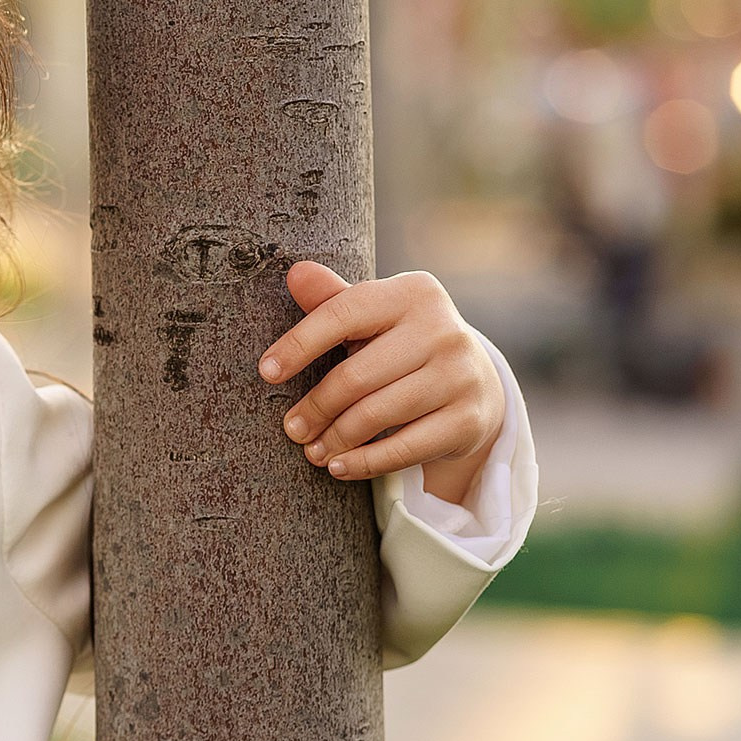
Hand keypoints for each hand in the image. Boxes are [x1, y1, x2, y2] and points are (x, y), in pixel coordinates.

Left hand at [256, 263, 503, 499]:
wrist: (474, 381)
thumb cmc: (402, 343)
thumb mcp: (372, 316)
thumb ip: (332, 299)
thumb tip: (295, 273)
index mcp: (413, 293)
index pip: (342, 314)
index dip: (299, 344)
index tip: (266, 372)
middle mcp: (444, 330)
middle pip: (356, 376)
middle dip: (316, 407)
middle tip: (292, 429)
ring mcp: (461, 376)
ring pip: (377, 414)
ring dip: (336, 438)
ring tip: (312, 451)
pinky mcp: (469, 419)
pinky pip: (405, 448)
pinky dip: (366, 462)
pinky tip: (339, 467)